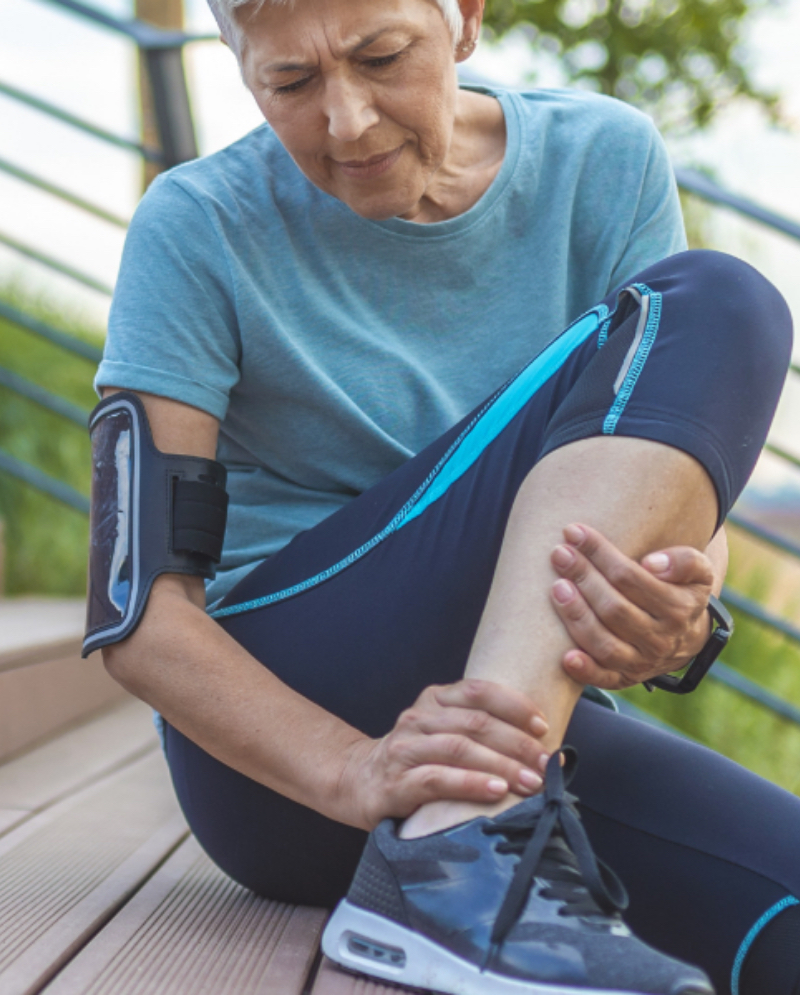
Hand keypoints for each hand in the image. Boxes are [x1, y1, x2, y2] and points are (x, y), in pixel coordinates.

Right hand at [337, 679, 548, 829]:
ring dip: (501, 765)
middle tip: (546, 763)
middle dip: (517, 743)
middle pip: (475, 723)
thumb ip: (478, 729)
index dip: (515, 705)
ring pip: (459, 749)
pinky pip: (436, 779)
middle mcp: (418, 718)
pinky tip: (495, 792)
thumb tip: (539, 743)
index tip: (543, 726)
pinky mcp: (395, 782)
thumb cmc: (416, 760)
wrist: (356, 781)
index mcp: (434, 699)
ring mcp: (404, 748)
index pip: (479, 691)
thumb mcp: (443, 733)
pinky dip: (470, 784)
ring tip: (531, 781)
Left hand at [549, 523, 715, 690]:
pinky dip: (585, 671)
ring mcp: (642, 662)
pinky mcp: (625, 679)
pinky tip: (565, 656)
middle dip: (583, 578)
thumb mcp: (698, 572)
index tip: (574, 533)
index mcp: (678, 609)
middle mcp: (660, 639)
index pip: (630, 578)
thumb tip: (652, 564)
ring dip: (577, 616)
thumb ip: (685, 561)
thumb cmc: (680, 591)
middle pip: (614, 608)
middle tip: (559, 554)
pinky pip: (604, 679)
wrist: (686, 636)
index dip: (600, 554)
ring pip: (605, 643)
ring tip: (556, 588)